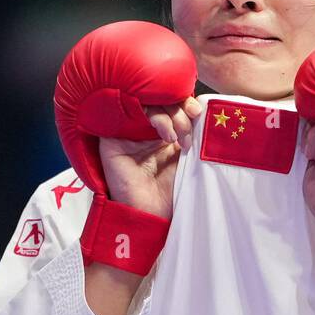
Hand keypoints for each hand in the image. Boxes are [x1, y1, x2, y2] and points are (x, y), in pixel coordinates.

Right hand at [97, 96, 203, 221]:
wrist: (156, 216)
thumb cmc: (172, 190)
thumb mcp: (187, 154)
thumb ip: (191, 129)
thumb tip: (202, 105)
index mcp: (161, 128)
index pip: (170, 101)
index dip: (185, 101)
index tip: (198, 112)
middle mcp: (142, 127)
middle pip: (157, 99)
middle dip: (178, 110)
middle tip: (188, 130)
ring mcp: (126, 131)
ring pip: (144, 102)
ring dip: (168, 115)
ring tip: (177, 137)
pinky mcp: (111, 138)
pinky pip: (127, 113)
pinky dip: (153, 117)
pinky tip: (166, 135)